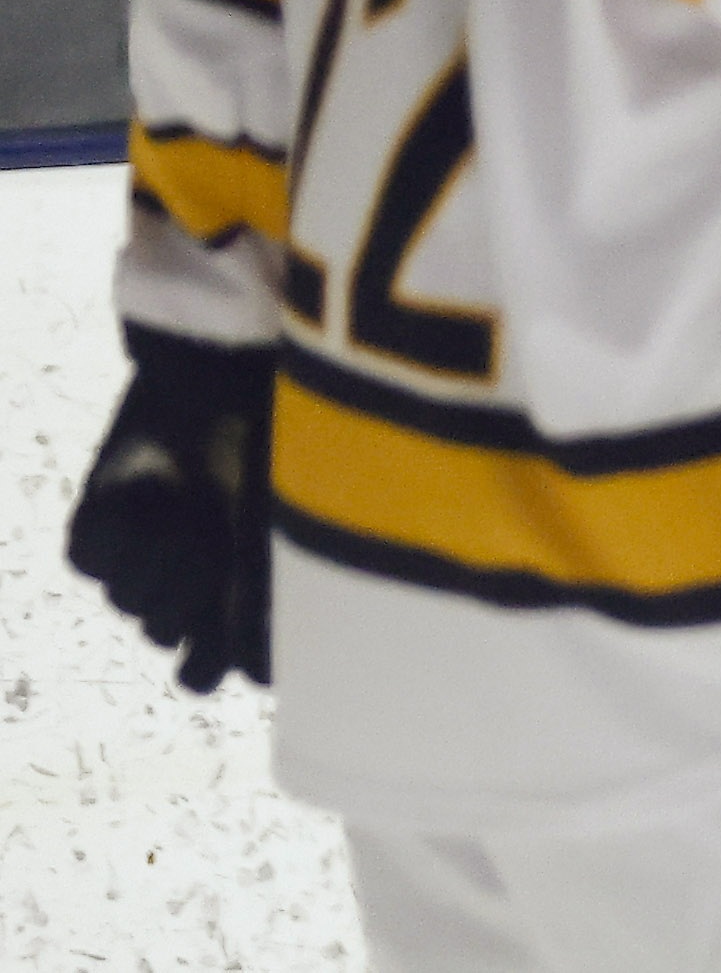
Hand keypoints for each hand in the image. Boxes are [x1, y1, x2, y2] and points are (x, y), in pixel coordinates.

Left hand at [66, 325, 274, 693]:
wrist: (228, 381)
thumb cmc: (281, 456)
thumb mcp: (289, 544)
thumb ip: (268, 616)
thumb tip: (263, 680)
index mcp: (239, 582)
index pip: (206, 663)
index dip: (203, 666)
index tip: (206, 663)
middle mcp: (191, 568)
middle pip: (165, 634)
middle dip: (185, 601)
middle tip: (213, 548)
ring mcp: (142, 545)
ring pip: (127, 601)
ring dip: (156, 561)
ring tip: (186, 509)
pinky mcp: (98, 517)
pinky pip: (89, 560)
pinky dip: (114, 535)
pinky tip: (145, 497)